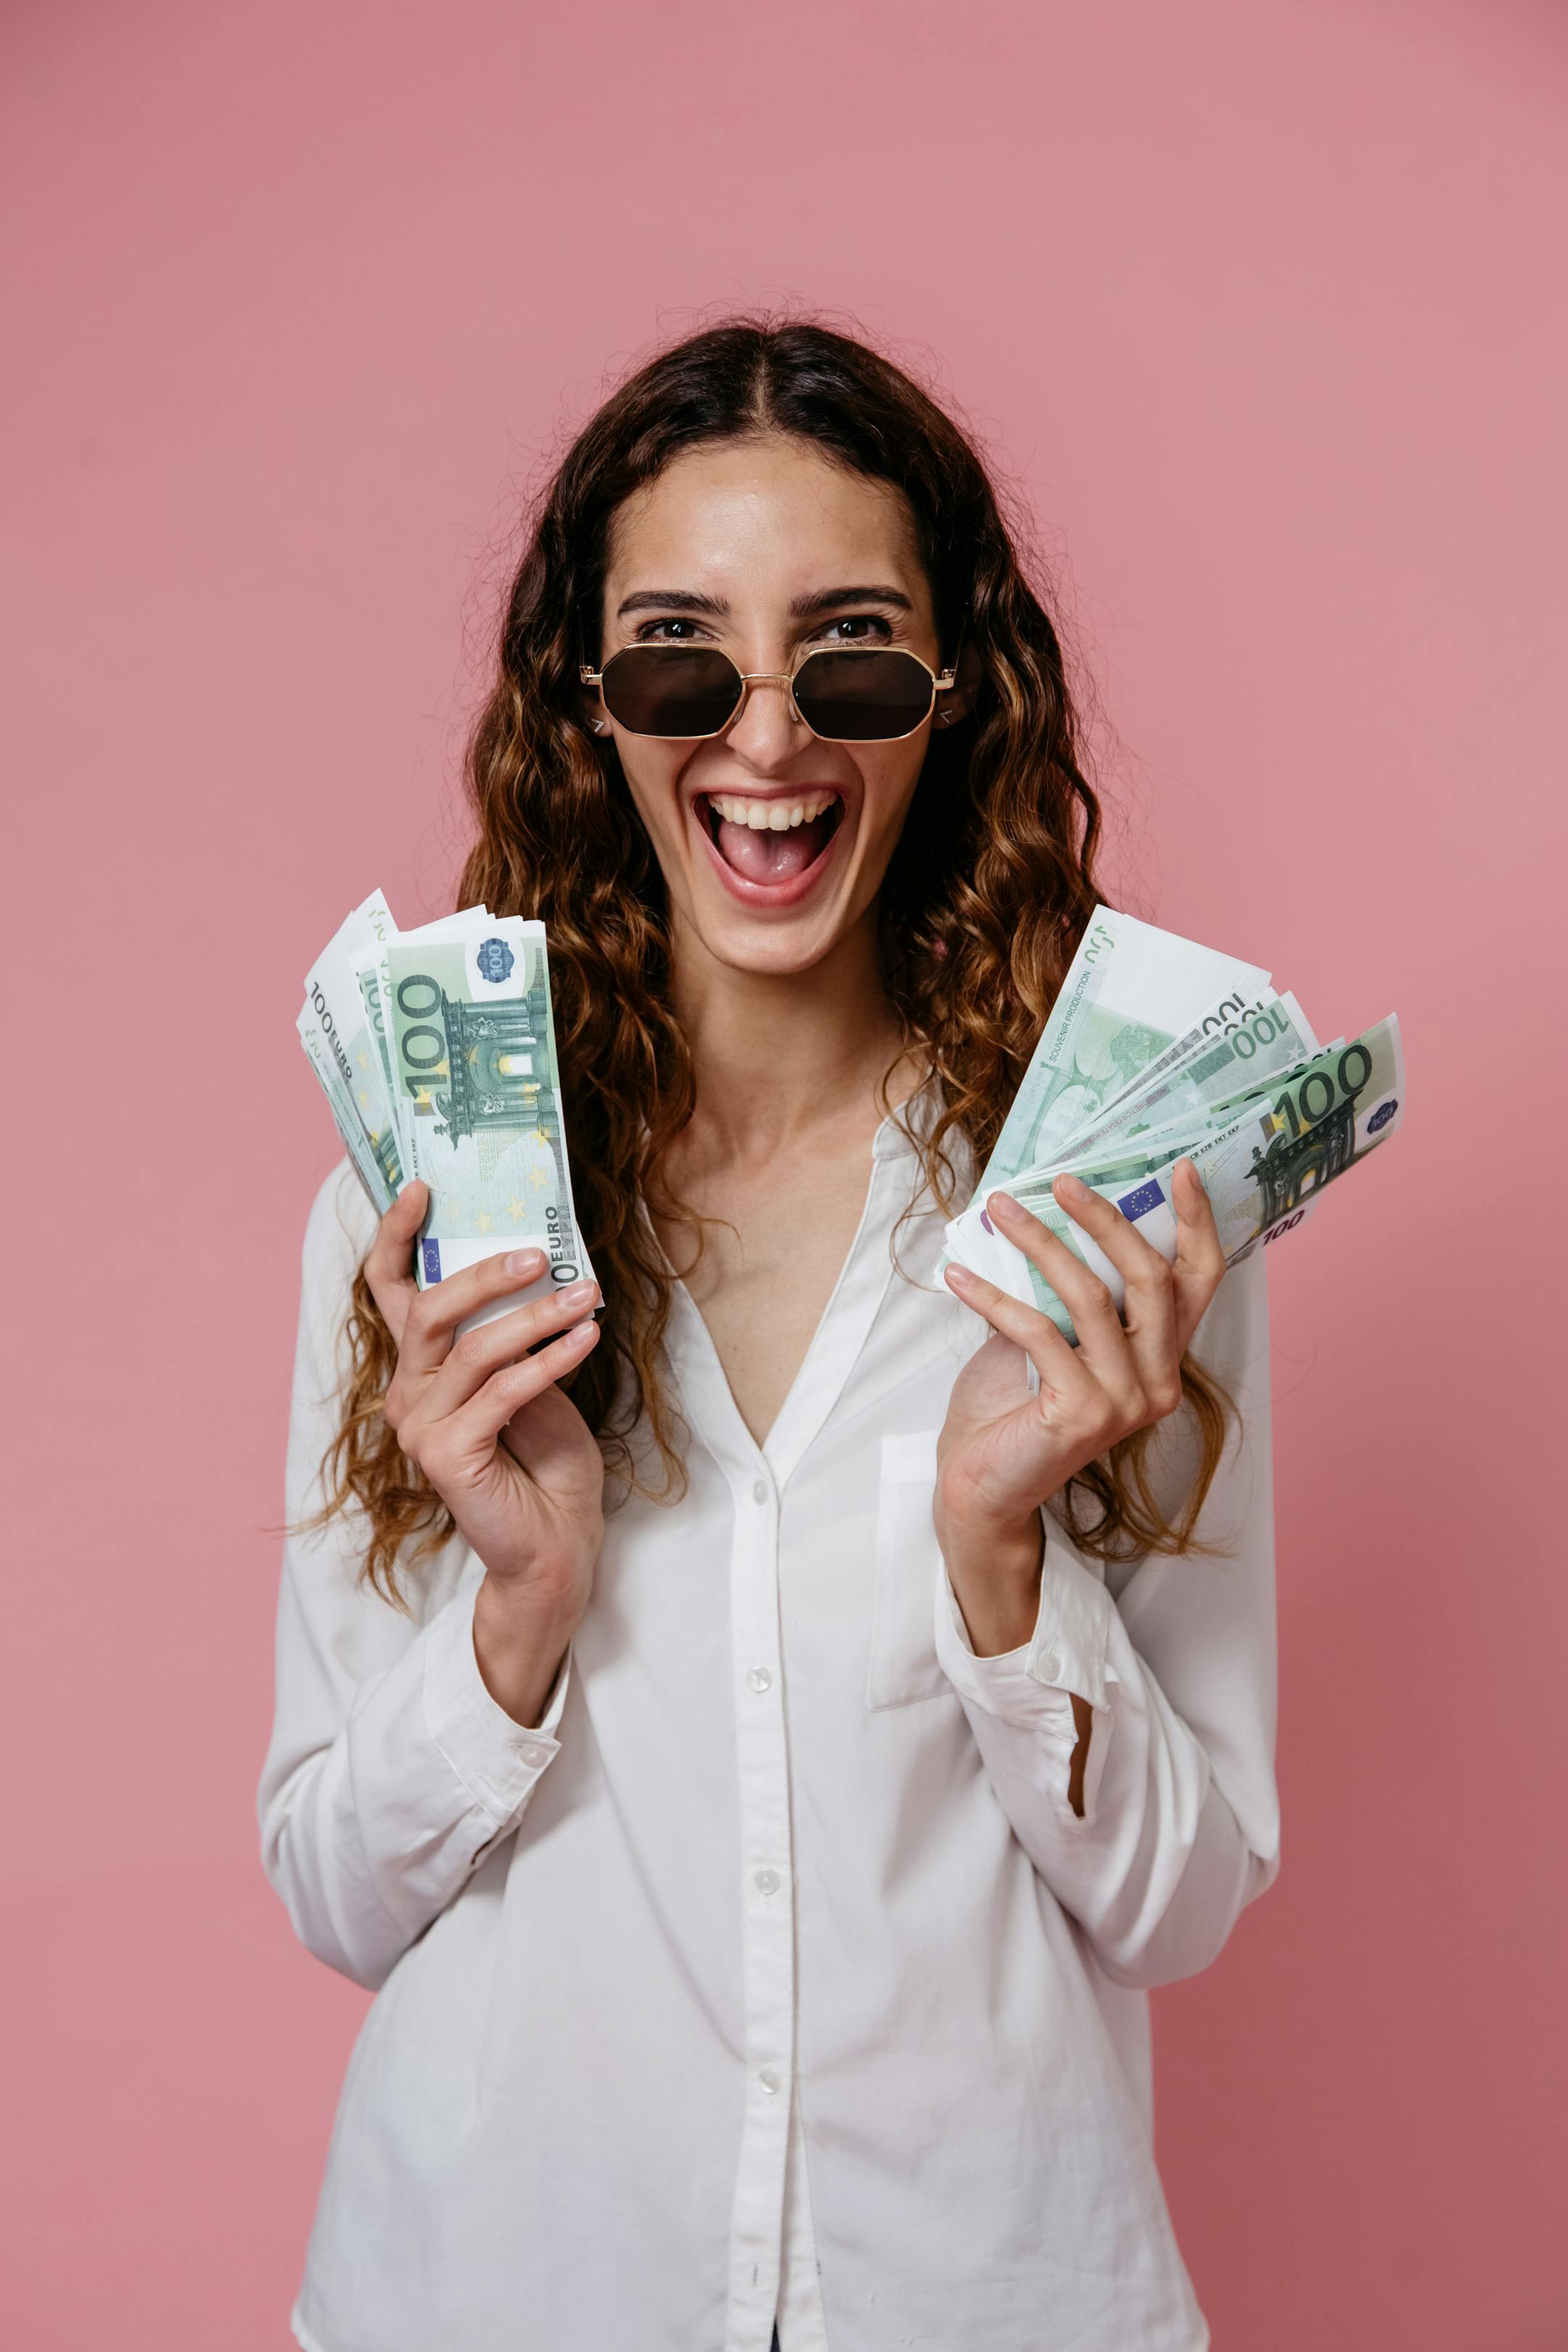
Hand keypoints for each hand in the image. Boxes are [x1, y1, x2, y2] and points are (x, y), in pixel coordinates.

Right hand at [364, 1182, 606, 1723]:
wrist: (556, 1544)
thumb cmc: (547, 1462)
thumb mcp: (535, 1381)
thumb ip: (515, 1334)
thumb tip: (532, 1266)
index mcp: (422, 1369)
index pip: (391, 1292)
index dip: (398, 1237)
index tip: (423, 1187)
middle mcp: (408, 1393)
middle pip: (430, 1311)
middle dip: (483, 1274)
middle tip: (539, 1252)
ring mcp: (420, 1427)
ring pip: (473, 1349)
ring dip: (537, 1315)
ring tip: (587, 1295)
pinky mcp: (446, 1456)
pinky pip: (504, 1391)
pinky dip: (551, 1360)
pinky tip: (586, 1339)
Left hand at [935, 1160, 1225, 1654]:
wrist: (978, 1488)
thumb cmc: (1009, 1411)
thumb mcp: (1047, 1338)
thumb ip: (1064, 1294)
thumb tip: (1047, 1216)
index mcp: (1160, 1360)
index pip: (1198, 1282)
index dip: (1197, 1223)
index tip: (1182, 1167)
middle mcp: (1156, 1382)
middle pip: (1152, 1279)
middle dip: (1108, 1219)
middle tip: (1063, 1180)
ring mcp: (1124, 1402)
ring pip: (1093, 1298)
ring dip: (1041, 1243)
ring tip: (1001, 1209)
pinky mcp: (1082, 1414)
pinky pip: (1040, 1332)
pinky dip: (995, 1296)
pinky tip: (959, 1276)